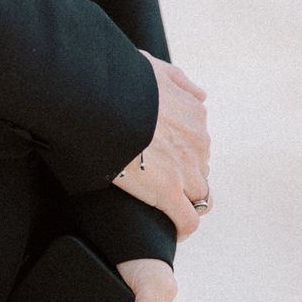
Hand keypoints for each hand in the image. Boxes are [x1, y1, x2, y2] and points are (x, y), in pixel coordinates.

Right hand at [111, 51, 211, 240]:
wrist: (101, 99)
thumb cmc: (118, 82)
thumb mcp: (155, 70)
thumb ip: (179, 82)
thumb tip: (200, 95)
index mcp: (194, 114)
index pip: (197, 143)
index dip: (181, 153)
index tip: (162, 159)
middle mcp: (197, 142)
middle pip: (199, 168)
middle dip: (182, 176)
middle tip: (153, 180)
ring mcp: (186, 168)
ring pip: (199, 195)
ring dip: (184, 203)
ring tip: (163, 209)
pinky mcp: (169, 192)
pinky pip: (187, 220)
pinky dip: (182, 228)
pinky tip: (171, 232)